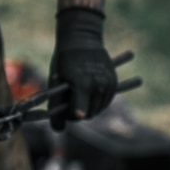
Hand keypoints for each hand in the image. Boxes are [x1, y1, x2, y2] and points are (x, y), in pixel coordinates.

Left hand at [48, 8, 116, 130]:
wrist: (81, 39)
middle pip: (89, 114)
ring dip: (88, 108)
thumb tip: (58, 130)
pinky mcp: (114, 82)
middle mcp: (99, 85)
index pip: (78, 114)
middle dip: (77, 113)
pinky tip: (88, 95)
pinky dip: (97, 102)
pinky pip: (106, 101)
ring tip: (78, 96)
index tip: (64, 110)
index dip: (69, 116)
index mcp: (83, 85)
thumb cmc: (64, 61)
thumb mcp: (56, 81)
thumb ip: (56, 105)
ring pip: (98, 109)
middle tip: (69, 102)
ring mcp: (108, 83)